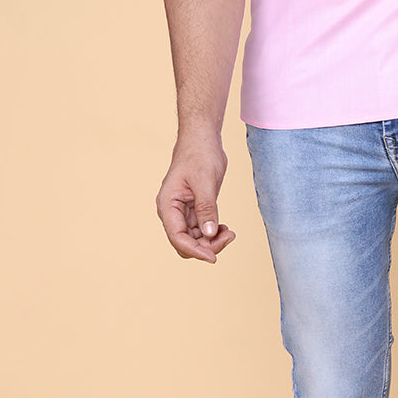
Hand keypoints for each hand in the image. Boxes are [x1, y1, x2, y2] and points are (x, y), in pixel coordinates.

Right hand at [155, 134, 234, 262]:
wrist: (202, 140)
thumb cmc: (199, 155)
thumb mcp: (205, 182)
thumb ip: (206, 209)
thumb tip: (209, 233)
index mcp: (167, 205)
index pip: (177, 237)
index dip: (194, 250)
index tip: (213, 257)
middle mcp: (172, 212)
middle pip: (185, 242)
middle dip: (206, 245)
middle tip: (229, 236)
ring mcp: (183, 212)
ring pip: (195, 238)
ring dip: (212, 240)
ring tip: (230, 232)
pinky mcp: (194, 209)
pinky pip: (202, 229)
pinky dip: (213, 232)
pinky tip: (226, 228)